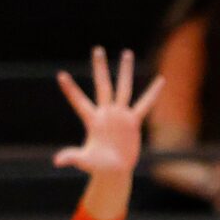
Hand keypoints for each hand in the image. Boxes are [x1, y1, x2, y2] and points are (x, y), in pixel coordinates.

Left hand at [53, 48, 161, 178]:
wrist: (114, 170)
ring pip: (123, 88)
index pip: (79, 101)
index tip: (60, 75)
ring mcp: (120, 115)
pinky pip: (145, 104)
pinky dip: (153, 93)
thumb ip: (72, 157)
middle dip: (100, 68)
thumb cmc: (97, 165)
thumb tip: (58, 161)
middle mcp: (106, 112)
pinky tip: (161, 80)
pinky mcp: (133, 121)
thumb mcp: (85, 160)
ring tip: (127, 52)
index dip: (70, 90)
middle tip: (97, 49)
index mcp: (92, 119)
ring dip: (125, 71)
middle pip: (103, 85)